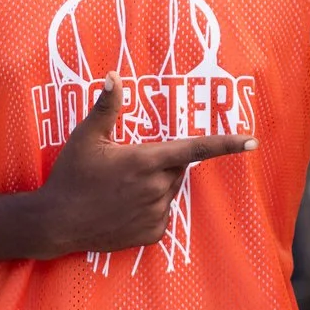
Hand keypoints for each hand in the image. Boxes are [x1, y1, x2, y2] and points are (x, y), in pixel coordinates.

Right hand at [31, 75, 254, 257]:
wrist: (57, 222)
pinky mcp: (152, 234)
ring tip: (120, 189)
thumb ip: (107, 107)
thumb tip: (114, 76)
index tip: (252, 141)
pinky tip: (122, 208)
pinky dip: (149, 209)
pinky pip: (161, 215)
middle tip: (127, 167)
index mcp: (146, 160)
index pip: (195, 148)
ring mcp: (155, 213)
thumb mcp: (86, 137)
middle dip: (161, 164)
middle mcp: (157, 187)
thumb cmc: (70, 175)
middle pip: (177, 169)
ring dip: (155, 187)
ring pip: (170, 192)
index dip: (226, 144)